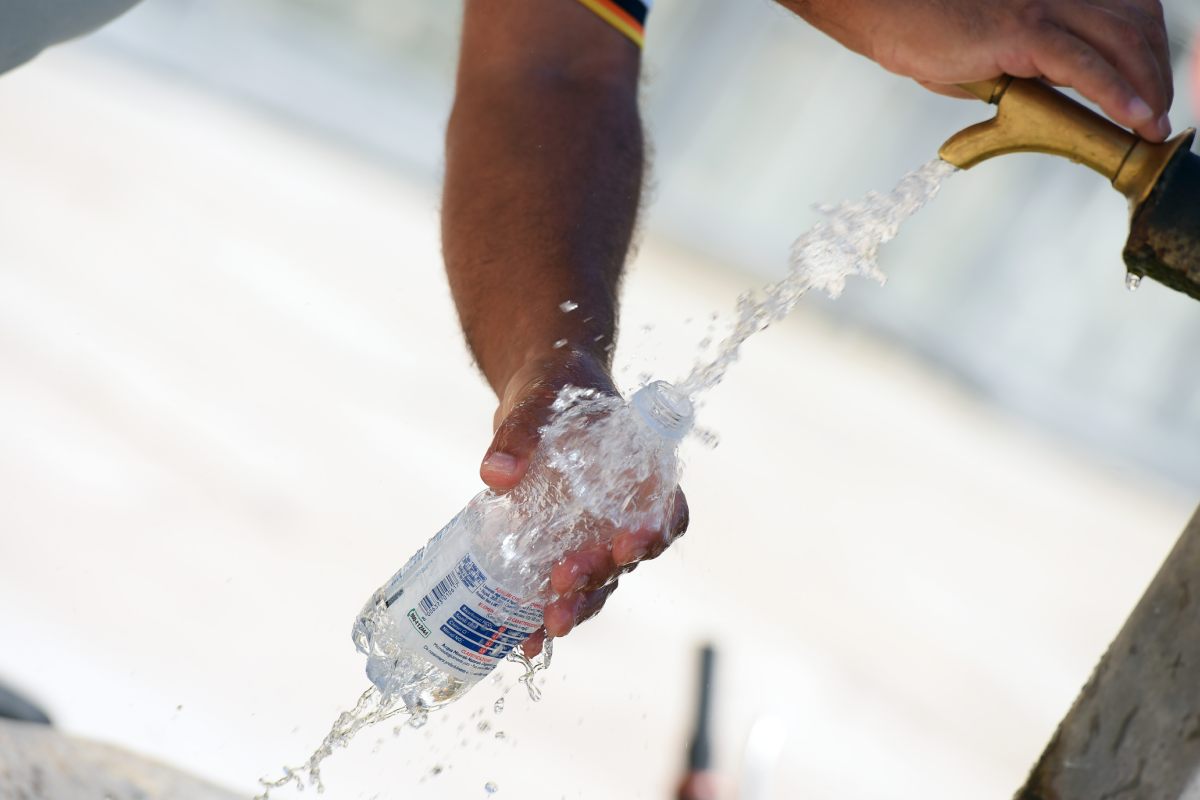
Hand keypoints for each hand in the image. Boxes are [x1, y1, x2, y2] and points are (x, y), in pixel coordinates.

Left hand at [479, 347, 689, 656]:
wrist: (537, 394)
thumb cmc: (555, 386)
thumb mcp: (541, 395)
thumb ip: (521, 429)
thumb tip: (495, 474)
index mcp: (643, 472)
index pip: (668, 511)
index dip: (657, 533)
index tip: (630, 544)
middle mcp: (623, 512)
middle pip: (626, 560)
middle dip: (599, 580)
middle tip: (567, 583)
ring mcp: (592, 535)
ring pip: (596, 584)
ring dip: (576, 607)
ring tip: (548, 626)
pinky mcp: (558, 547)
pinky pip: (557, 590)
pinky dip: (540, 618)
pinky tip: (520, 642)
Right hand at [789, 0, 1173, 140]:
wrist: (883, 9)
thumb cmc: (923, 27)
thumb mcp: (987, 48)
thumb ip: (1025, 65)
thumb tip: (1047, 99)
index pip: (1126, 10)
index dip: (1149, 47)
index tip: (1153, 85)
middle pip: (1136, 24)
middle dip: (1156, 71)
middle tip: (1156, 114)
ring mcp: (1043, 6)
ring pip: (1123, 42)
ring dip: (1146, 87)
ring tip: (1151, 123)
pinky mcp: (1022, 32)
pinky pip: (1086, 65)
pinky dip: (1118, 93)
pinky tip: (1135, 117)